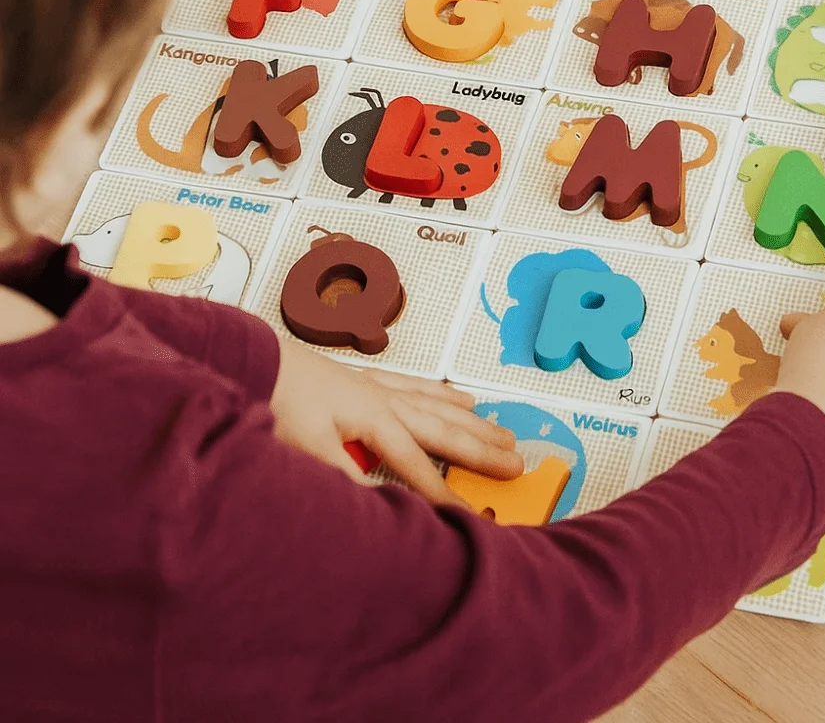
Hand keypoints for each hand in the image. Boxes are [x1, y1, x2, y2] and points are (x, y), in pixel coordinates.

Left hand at [270, 338, 523, 504]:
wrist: (254, 360)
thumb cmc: (277, 398)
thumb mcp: (308, 449)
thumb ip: (346, 478)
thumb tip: (382, 507)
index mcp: (375, 419)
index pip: (418, 466)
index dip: (444, 495)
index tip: (470, 517)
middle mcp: (385, 401)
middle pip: (444, 429)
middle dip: (481, 449)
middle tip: (516, 462)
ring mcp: (378, 388)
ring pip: (438, 406)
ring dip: (472, 421)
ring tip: (501, 429)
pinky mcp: (366, 380)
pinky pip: (416, 386)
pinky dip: (441, 393)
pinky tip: (457, 395)